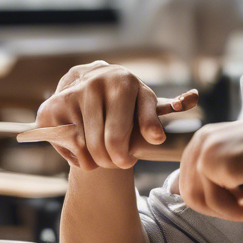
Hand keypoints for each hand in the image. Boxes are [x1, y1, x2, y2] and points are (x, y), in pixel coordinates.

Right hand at [35, 60, 197, 169]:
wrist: (86, 87)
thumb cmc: (124, 102)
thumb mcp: (146, 102)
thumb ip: (167, 107)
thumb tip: (192, 98)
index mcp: (125, 82)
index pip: (134, 123)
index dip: (141, 138)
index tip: (154, 140)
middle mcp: (96, 83)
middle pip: (110, 144)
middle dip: (117, 160)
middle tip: (121, 160)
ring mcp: (71, 95)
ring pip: (88, 150)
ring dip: (97, 160)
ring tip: (102, 151)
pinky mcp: (50, 109)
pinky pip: (69, 149)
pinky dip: (78, 157)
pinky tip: (83, 145)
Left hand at [177, 120, 242, 221]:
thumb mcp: (237, 156)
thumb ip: (216, 169)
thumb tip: (188, 194)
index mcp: (203, 138)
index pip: (191, 181)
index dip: (215, 199)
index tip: (240, 200)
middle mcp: (199, 141)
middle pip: (190, 194)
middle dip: (219, 209)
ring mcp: (203, 152)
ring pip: (201, 201)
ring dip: (229, 212)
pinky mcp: (210, 165)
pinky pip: (215, 203)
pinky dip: (236, 211)